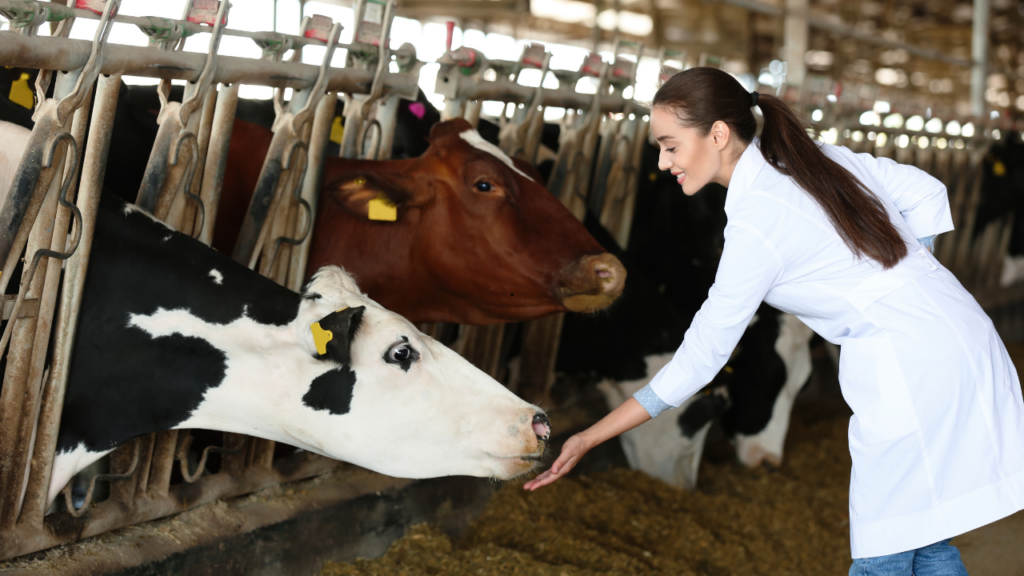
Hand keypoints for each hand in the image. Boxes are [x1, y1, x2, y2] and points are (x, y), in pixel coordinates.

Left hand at [522, 397, 651, 490]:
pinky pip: (550, 472)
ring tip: (530, 484)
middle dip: (537, 484)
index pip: (550, 478)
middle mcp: (562, 470)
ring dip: (539, 480)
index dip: (540, 483)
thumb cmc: (576, 444)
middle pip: (547, 479)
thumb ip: (560, 462)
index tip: (531, 487)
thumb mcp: (567, 452)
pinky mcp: (561, 464)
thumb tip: (554, 472)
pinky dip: (544, 475)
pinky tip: (539, 477)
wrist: (584, 440)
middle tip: (526, 487)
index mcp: (563, 469)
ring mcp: (561, 468)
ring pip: (548, 476)